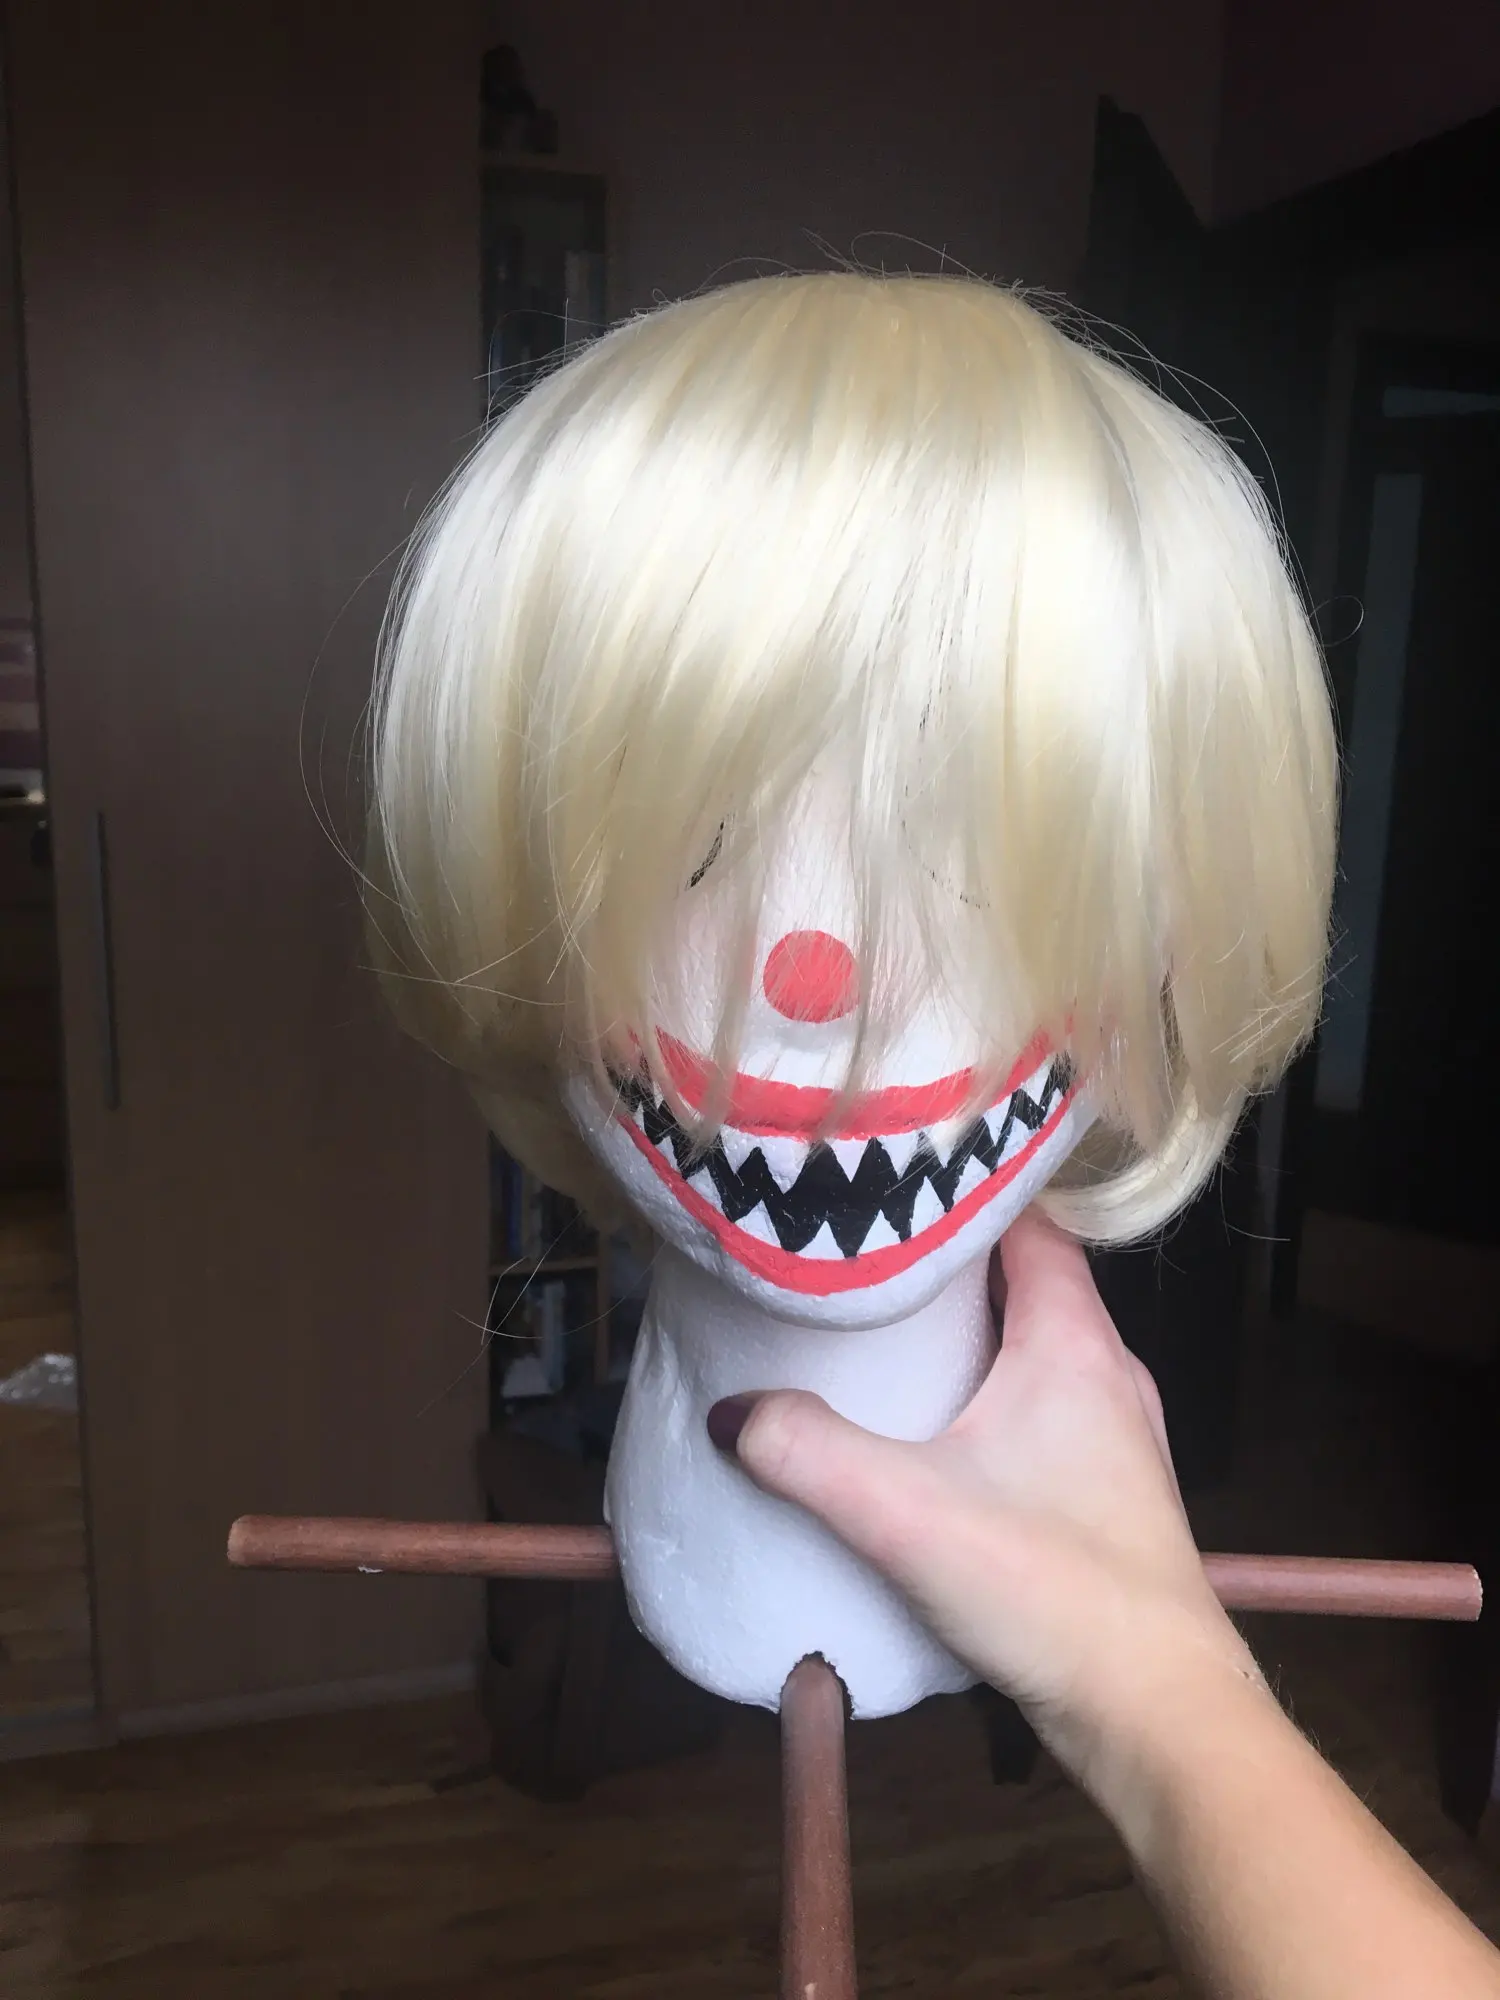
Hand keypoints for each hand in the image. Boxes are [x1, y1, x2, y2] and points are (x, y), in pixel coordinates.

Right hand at [708, 1206, 1266, 1806]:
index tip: (892, 1179)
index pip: (1030, 1222)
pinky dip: (990, 1392)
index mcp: (1075, 1343)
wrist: (1156, 1713)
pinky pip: (1043, 1404)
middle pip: (1029, 1278)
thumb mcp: (907, 1516)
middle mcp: (1107, 1371)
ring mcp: (1116, 1433)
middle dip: (951, 1262)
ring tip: (886, 1334)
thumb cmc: (1054, 1592)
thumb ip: (808, 1454)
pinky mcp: (1108, 1489)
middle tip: (867, 1254)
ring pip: (1038, 1345)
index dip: (966, 1190)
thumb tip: (732, 1412)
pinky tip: (935, 1431)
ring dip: (972, 1333)